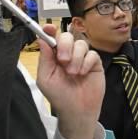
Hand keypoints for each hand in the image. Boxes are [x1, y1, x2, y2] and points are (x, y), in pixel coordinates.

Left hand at [37, 24, 104, 138]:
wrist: (76, 110)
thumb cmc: (59, 95)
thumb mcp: (45, 78)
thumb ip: (45, 58)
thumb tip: (42, 38)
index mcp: (54, 56)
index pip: (52, 38)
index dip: (50, 30)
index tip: (49, 28)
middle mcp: (68, 53)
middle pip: (68, 36)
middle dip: (65, 46)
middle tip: (63, 61)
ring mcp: (82, 57)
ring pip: (81, 44)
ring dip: (76, 58)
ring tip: (73, 73)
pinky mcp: (95, 63)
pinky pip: (92, 54)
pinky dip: (86, 63)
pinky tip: (83, 74)